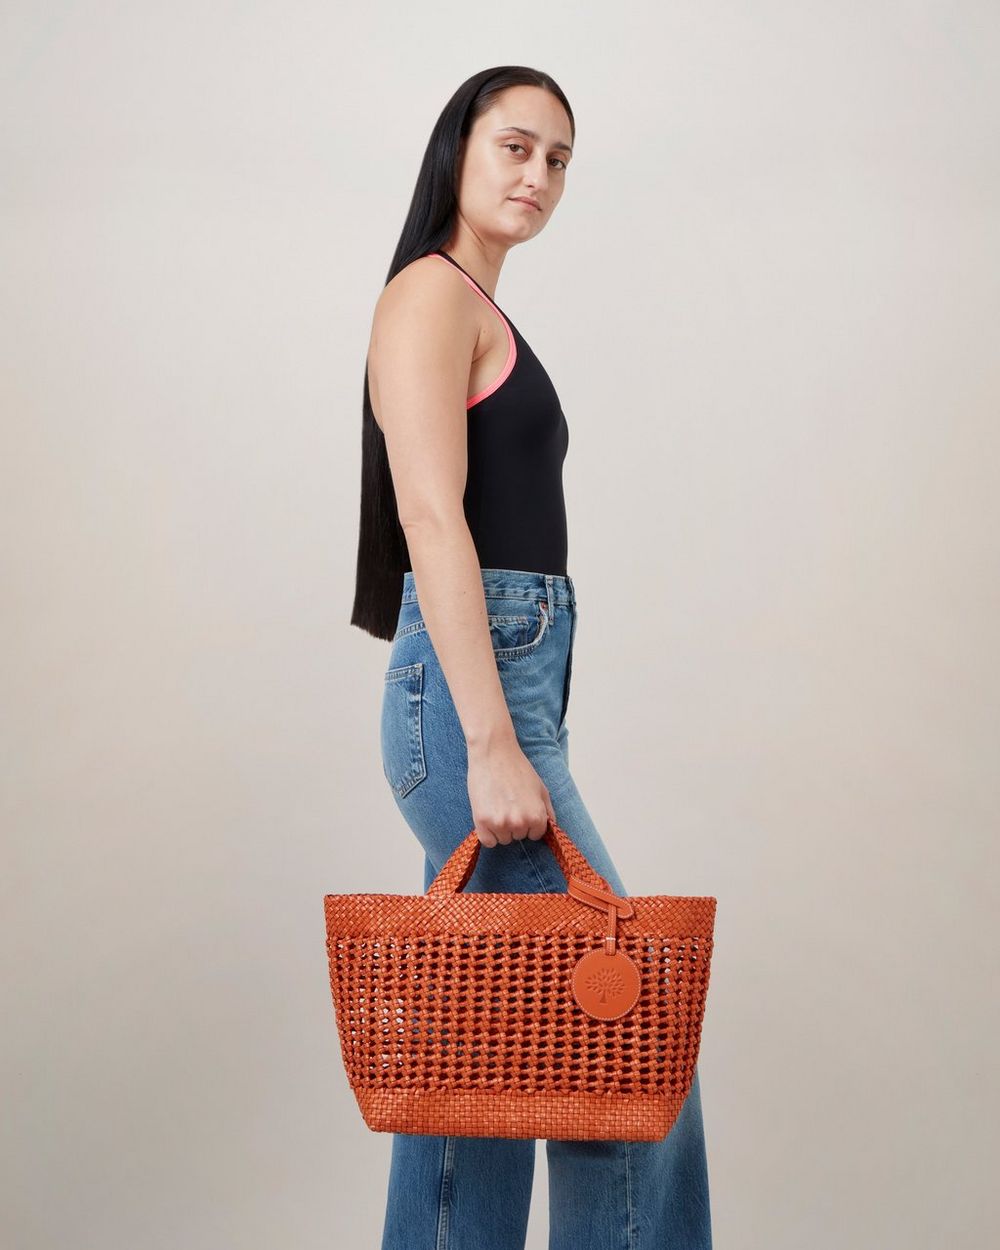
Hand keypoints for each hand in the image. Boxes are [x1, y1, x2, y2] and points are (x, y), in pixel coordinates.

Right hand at [466, 732, 556, 846]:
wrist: (494, 752)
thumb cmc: (518, 768)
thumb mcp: (541, 789)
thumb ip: (548, 812)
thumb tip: (551, 829)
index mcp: (537, 817)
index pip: (534, 835)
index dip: (528, 823)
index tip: (520, 809)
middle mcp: (520, 823)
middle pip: (518, 837)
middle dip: (514, 824)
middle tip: (507, 803)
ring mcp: (500, 823)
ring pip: (503, 839)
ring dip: (500, 828)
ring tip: (497, 805)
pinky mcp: (482, 821)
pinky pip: (487, 841)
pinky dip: (487, 833)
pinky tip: (488, 815)